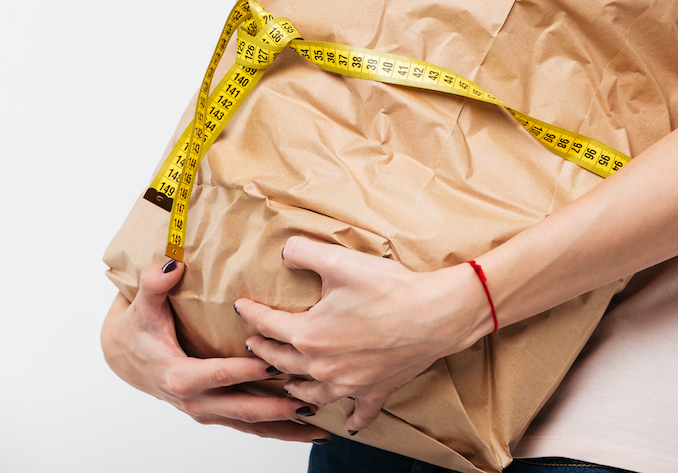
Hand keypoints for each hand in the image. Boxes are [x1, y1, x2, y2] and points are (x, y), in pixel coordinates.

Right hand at [101, 258, 329, 442]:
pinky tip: (306, 430)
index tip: (278, 365)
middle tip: (311, 399)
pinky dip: (277, 430)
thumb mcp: (141, 307)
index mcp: (179, 376)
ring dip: (284, 428)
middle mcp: (195, 401)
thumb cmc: (137, 330)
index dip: (247, 372)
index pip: (220, 374)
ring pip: (250, 425)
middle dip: (278, 408)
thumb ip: (153, 285)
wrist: (124, 358)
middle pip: (242, 409)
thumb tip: (169, 267)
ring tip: (319, 430)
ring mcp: (207, 411)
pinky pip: (250, 426)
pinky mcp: (216, 413)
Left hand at [235, 237, 491, 432]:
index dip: (251, 312)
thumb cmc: (391, 289)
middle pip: (281, 360)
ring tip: (286, 381)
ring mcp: (348, 383)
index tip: (241, 306)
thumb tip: (284, 253)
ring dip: (293, 387)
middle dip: (263, 350)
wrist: (436, 314)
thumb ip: (303, 252)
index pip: (267, 324)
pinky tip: (347, 424)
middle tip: (254, 343)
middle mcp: (322, 366)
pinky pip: (359, 413)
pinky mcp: (374, 390)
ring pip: (309, 392)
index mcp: (308, 334)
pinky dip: (351, 419)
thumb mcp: (340, 261)